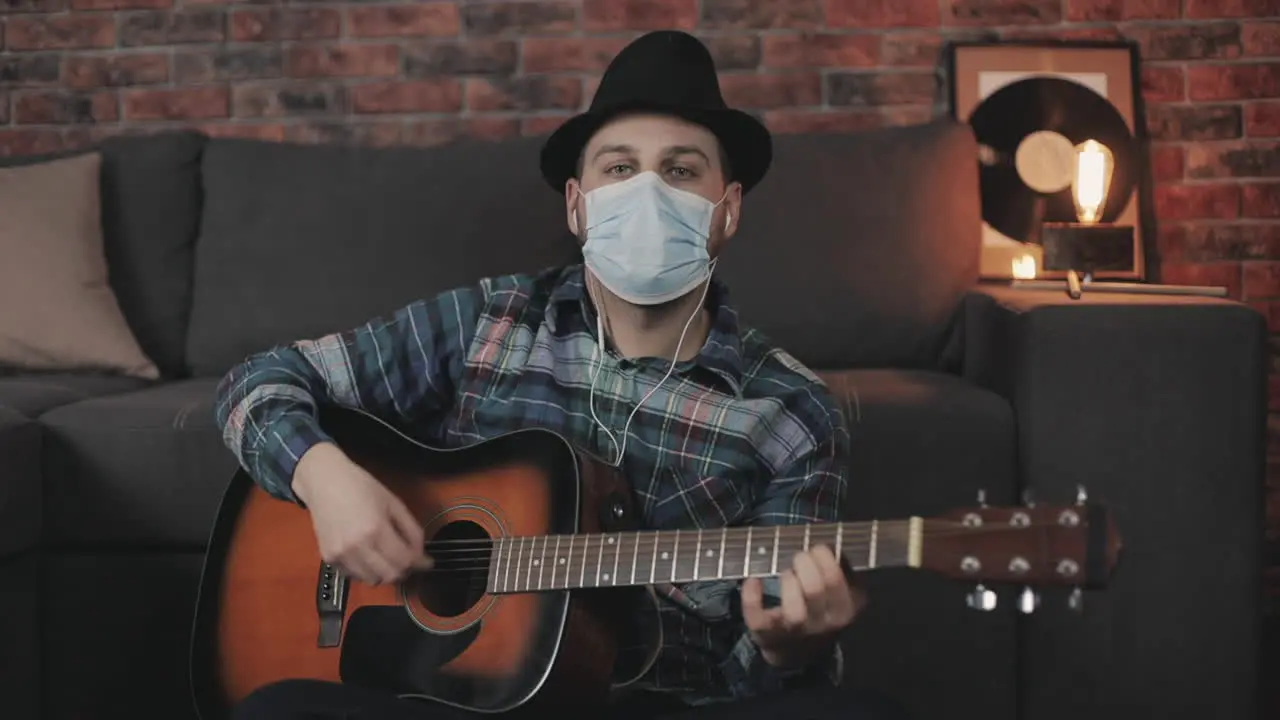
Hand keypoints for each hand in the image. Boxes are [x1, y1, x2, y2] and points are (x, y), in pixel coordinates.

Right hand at [292, 442, 432, 584]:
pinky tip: (368, 556)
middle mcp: (357, 547)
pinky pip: (354, 576)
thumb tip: (421, 554)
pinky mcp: (328, 559)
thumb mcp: (394, 503)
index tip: (427, 562)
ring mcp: (340, 555)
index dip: (420, 564)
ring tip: (387, 557)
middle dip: (404, 570)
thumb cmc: (360, 487)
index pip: (404, 561)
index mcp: (376, 530)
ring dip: (385, 573)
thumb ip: (412, 530)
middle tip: (408, 560)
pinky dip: (366, 571)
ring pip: (372, 581)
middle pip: (390, 576)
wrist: (324, 482)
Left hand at [741, 545, 864, 668]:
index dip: (823, 556)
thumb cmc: (819, 608)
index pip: (835, 579)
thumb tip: (828, 544)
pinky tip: (754, 581)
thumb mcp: (839, 591)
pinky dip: (752, 597)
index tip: (816, 549)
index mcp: (845, 608)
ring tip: (787, 574)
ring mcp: (795, 632)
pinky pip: (758, 618)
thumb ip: (840, 568)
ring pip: (793, 610)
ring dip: (787, 581)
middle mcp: (824, 624)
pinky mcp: (768, 636)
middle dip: (803, 563)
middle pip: (814, 589)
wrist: (799, 651)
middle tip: (799, 559)